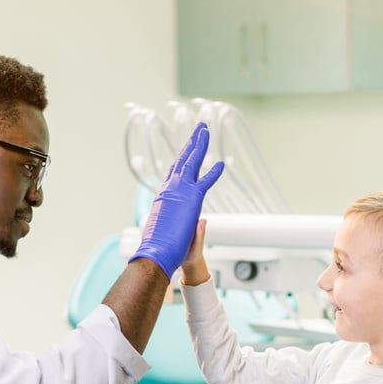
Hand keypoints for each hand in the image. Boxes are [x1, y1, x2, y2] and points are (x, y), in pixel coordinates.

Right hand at [131, 123, 224, 279]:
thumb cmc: (168, 249)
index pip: (175, 172)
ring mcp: (181, 192)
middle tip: (199, 128)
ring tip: (204, 130)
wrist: (159, 254)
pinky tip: (222, 164)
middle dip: (192, 143)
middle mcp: (172, 190)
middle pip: (183, 161)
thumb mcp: (183, 234)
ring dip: (199, 145)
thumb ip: (196, 227)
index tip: (188, 146)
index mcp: (167, 196)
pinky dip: (214, 172)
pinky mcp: (192, 199)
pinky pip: (205, 181)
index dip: (183, 158)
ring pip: (191, 162)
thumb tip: (203, 221)